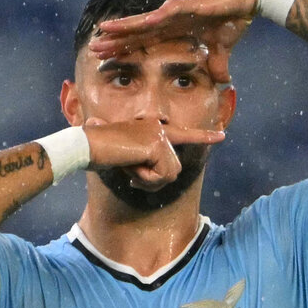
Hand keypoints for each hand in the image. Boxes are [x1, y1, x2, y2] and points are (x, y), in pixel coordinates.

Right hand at [83, 117, 224, 190]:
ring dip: (148, 179)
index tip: (222, 136)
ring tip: (129, 167)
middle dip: (155, 179)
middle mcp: (158, 128)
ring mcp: (158, 135)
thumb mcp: (124, 160)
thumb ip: (142, 164)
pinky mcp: (156, 145)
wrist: (86, 146)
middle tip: (131, 172)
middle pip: (174, 168)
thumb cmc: (98, 152)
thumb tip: (152, 177)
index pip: (183, 134)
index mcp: (152, 129)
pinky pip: (161, 175)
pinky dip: (145, 178)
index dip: (203, 137)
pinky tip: (130, 166)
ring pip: (170, 174)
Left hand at [88, 0, 258, 83]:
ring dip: (123, 28)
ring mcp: (177, 11)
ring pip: (144, 22)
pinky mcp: (188, 5)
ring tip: (101, 32)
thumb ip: (217, 63)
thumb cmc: (233, 18)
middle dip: (116, 41)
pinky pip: (165, 14)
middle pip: (137, 32)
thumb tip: (222, 80)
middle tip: (93, 49)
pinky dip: (149, 20)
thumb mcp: (222, 49)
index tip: (108, 58)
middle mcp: (170, 19)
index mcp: (175, 29)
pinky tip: (133, 25)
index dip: (126, 48)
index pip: (144, 41)